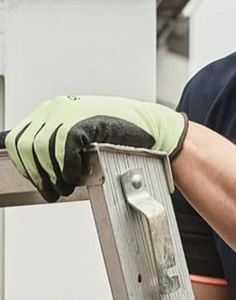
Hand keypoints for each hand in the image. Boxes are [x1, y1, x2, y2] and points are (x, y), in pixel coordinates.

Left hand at [3, 95, 187, 201]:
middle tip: (51, 191)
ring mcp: (69, 112)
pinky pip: (64, 149)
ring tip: (64, 188)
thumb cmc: (122, 134)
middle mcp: (56, 108)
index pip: (19, 138)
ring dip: (52, 175)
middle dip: (37, 174)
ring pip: (42, 149)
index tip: (37, 180)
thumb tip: (39, 165)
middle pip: (27, 146)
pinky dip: (67, 168)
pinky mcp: (86, 121)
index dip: (25, 165)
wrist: (152, 127)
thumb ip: (59, 143)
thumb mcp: (82, 135)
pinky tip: (76, 178)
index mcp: (52, 111)